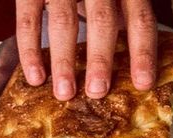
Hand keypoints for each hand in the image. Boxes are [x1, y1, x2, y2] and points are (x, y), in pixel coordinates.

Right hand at [17, 0, 156, 100]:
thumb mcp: (112, 0)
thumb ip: (121, 21)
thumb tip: (134, 75)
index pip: (140, 18)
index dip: (143, 51)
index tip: (143, 84)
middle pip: (102, 20)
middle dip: (100, 59)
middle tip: (97, 92)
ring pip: (64, 22)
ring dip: (64, 61)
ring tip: (65, 93)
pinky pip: (29, 21)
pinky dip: (31, 51)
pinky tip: (36, 78)